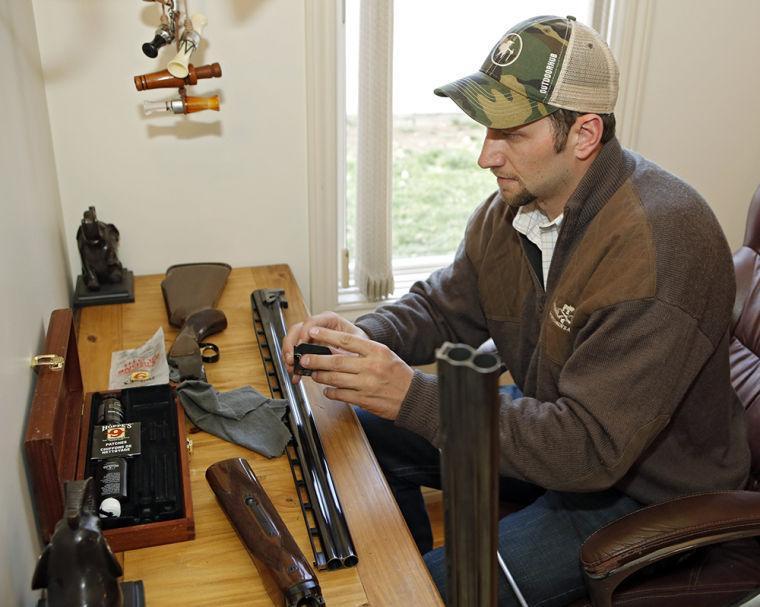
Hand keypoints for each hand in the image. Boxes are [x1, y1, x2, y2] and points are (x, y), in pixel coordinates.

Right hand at [282, 312, 368, 381]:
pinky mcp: (308, 346)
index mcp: (330, 320)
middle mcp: (318, 326)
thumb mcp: (356, 344)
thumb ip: (343, 348)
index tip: (301, 345)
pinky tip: (296, 374)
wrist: (362, 348)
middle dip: (291, 345)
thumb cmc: (360, 342)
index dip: (304, 333)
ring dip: (289, 355)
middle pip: (296, 330)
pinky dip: (294, 363)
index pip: (311, 322)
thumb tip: (332, 357)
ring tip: (292, 368)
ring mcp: (311, 335)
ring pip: (293, 340)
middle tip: (291, 359)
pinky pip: (296, 352)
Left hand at [297, 326, 413, 420]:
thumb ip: (364, 351)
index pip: (346, 340)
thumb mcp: (384, 355)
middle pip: (336, 360)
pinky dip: (330, 392)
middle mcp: (371, 366)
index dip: (326, 335)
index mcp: (376, 351)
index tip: (313, 332)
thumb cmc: (398, 374)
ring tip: (313, 373)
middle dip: (316, 359)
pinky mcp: (364, 400)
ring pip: (335, 379)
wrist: (413, 396)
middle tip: (304, 358)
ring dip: (320, 376)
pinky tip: (327, 390)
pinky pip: (341, 395)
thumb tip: (338, 347)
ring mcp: (367, 384)